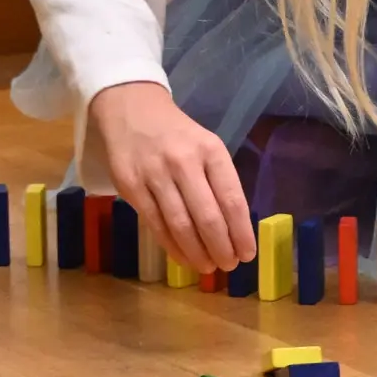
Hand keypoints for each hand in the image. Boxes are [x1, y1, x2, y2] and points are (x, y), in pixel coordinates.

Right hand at [90, 81, 256, 273]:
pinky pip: (155, 224)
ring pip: (180, 224)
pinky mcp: (129, 185)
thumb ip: (219, 183)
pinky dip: (172, 246)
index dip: (241, 232)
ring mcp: (154, 173)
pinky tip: (183, 258)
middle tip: (228, 266)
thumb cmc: (178, 135)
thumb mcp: (206, 147)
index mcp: (210, 151)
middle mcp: (183, 161)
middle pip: (207, 217)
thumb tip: (234, 230)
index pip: (232, 199)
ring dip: (197, 253)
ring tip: (208, 267)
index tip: (247, 254)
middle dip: (221, 248)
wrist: (131, 109)